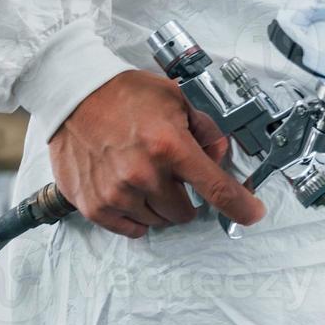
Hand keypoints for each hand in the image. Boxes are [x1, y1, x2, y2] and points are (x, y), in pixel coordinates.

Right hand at [48, 71, 265, 238]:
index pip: (216, 189)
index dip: (240, 206)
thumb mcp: (176, 100)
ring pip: (158, 221)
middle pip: (186, 212)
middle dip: (185, 196)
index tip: (252, 214)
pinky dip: (136, 216)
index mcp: (170, 146)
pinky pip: (130, 228)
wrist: (73, 95)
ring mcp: (116, 193)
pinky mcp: (94, 205)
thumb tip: (221, 155)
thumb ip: (206, 130)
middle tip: (171, 174)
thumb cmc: (124, 95)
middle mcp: (143, 174)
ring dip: (159, 205)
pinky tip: (131, 192)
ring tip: (144, 175)